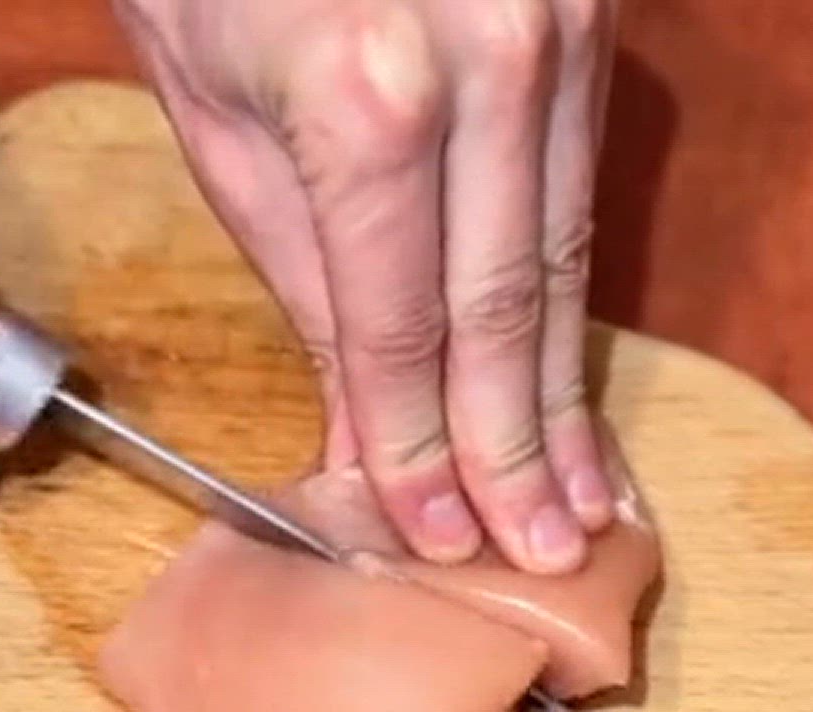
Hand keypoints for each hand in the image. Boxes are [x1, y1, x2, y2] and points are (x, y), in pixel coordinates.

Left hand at [115, 0, 617, 572]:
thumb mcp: (213, 106)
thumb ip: (302, 266)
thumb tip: (363, 417)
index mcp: (369, 99)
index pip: (402, 325)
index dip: (419, 445)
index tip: (432, 534)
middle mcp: (492, 64)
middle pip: (509, 306)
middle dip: (518, 449)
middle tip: (542, 556)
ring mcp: (563, 26)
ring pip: (568, 252)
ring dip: (570, 388)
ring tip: (583, 498)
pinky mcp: (599, 8)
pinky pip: (586, 182)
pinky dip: (576, 288)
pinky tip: (578, 367)